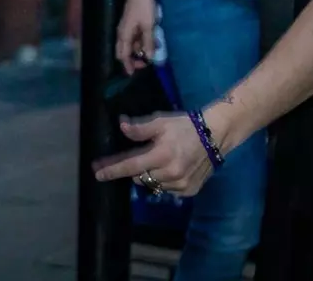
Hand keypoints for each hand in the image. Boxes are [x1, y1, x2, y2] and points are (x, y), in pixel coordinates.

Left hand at [92, 112, 213, 196]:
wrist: (215, 136)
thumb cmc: (184, 126)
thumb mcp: (160, 121)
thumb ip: (140, 127)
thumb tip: (121, 126)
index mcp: (161, 156)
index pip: (130, 166)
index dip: (112, 169)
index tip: (96, 173)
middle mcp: (170, 174)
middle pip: (140, 177)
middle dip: (131, 169)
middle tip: (126, 160)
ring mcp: (181, 185)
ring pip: (153, 185)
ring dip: (147, 176)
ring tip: (152, 162)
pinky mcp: (189, 191)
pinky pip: (167, 190)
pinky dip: (162, 181)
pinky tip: (166, 170)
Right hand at [115, 0, 156, 73]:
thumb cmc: (143, 7)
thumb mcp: (148, 26)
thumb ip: (148, 43)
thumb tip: (149, 59)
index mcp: (124, 35)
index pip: (122, 55)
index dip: (128, 65)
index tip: (134, 74)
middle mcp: (123, 33)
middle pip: (124, 51)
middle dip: (133, 59)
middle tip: (145, 64)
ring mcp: (127, 28)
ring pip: (131, 45)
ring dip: (140, 50)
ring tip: (153, 52)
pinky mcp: (132, 23)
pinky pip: (136, 37)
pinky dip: (142, 42)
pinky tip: (152, 42)